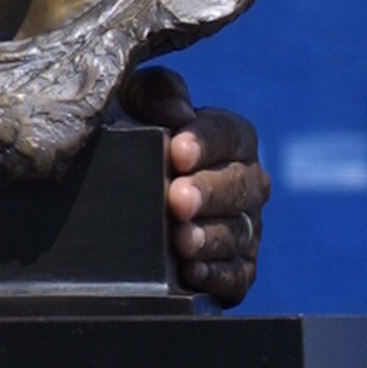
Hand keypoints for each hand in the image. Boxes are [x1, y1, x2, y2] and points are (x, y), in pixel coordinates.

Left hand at [121, 65, 267, 307]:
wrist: (120, 196)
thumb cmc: (135, 135)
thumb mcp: (136, 104)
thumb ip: (158, 93)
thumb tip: (178, 112)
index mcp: (230, 138)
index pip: (229, 134)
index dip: (206, 142)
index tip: (177, 151)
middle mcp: (246, 182)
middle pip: (240, 186)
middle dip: (209, 192)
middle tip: (177, 199)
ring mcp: (245, 227)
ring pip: (238, 233)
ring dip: (209, 237)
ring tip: (180, 239)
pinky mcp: (237, 268)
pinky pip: (236, 275)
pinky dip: (216, 275)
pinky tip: (191, 271)